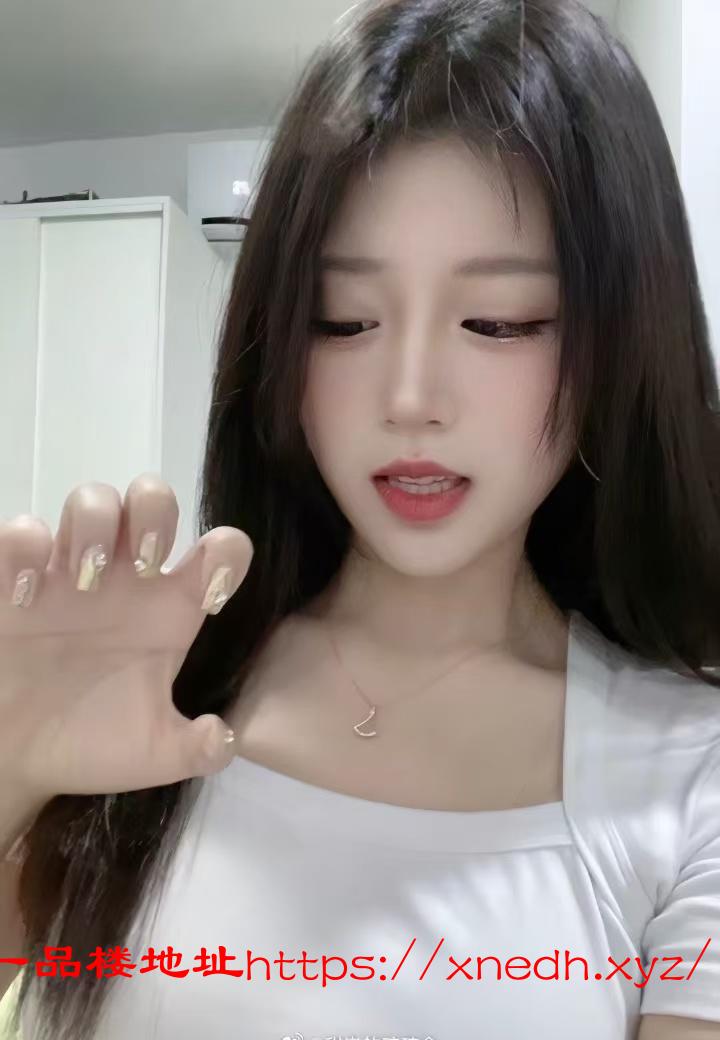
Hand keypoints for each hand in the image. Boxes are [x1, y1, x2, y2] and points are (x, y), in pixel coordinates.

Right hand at [0, 473, 252, 798]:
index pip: (219, 550)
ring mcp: (69, 572)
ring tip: (85, 576)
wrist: (14, 761)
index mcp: (170, 608)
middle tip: (142, 563)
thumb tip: (224, 734)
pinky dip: (24, 547)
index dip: (227, 553)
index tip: (212, 591)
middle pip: (150, 499)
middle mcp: (125, 578)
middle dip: (153, 513)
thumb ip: (199, 749)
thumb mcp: (153, 754)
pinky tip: (25, 595)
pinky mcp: (13, 580)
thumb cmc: (89, 743)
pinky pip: (22, 533)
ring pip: (92, 499)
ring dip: (94, 521)